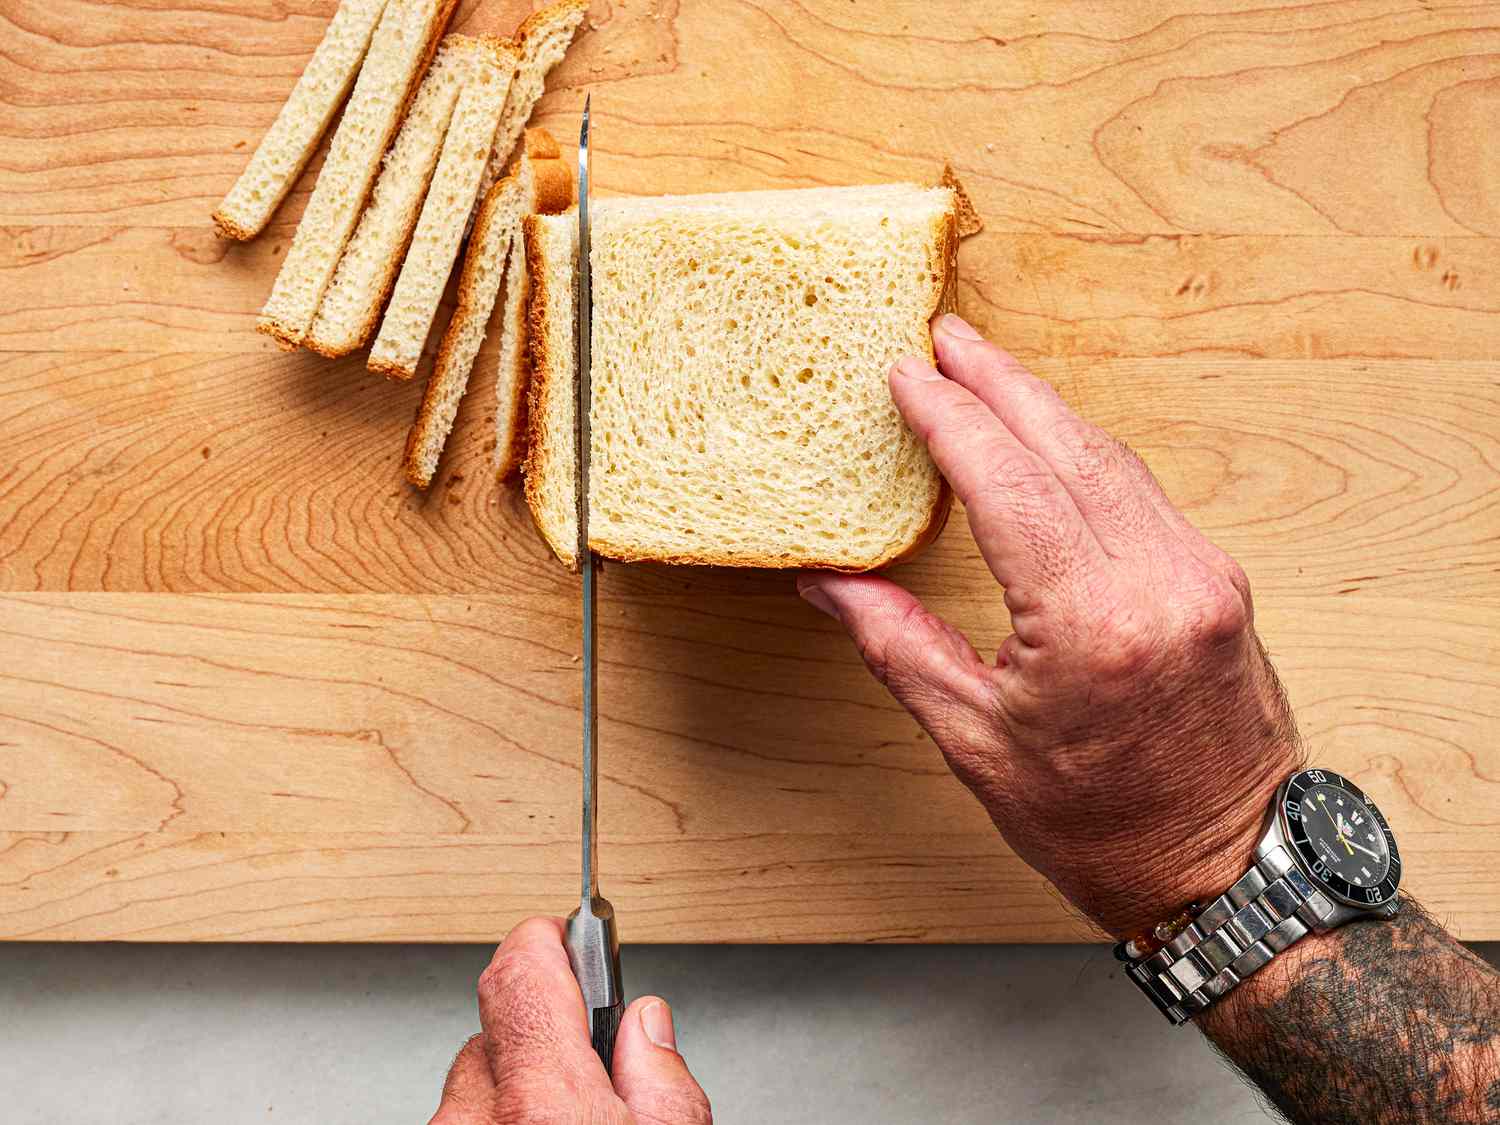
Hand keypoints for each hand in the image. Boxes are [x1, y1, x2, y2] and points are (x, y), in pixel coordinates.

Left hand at [431, 917, 711, 1123]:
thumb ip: (664, 1081)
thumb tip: (646, 1025)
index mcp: (545, 1102)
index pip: (524, 969)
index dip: (546, 940)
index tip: (564, 932)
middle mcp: (477, 1119)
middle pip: (504, 1030)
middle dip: (549, 1037)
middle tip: (596, 1074)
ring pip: (481, 1082)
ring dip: (520, 1088)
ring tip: (568, 1119)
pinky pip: (465, 1118)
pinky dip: (497, 1120)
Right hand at [798, 314, 1301, 937]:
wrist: (1229, 869)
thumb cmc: (1103, 828)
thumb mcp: (976, 744)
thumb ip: (897, 646)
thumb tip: (830, 581)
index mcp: (1091, 623)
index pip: (1007, 481)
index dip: (950, 418)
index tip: (907, 374)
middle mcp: (1159, 581)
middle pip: (1066, 444)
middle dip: (999, 380)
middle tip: (944, 336)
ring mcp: (1200, 574)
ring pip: (1110, 456)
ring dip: (1042, 405)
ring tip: (984, 369)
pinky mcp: (1217, 579)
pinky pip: (1139, 488)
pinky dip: (1083, 448)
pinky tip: (1048, 434)